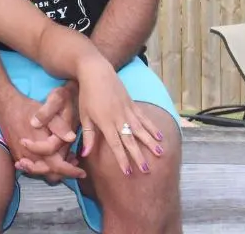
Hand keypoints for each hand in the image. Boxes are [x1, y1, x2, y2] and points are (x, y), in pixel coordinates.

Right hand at [0, 88, 84, 180]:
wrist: (4, 107)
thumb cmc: (26, 109)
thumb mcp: (45, 113)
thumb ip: (59, 126)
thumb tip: (72, 138)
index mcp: (40, 148)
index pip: (58, 167)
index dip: (72, 171)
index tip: (82, 172)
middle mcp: (31, 157)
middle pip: (51, 174)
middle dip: (64, 173)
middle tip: (75, 165)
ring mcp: (22, 157)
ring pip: (41, 172)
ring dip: (53, 169)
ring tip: (63, 160)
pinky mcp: (17, 155)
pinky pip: (31, 168)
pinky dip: (42, 166)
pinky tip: (48, 157)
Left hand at [76, 58, 164, 175]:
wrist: (96, 72)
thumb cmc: (87, 94)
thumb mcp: (84, 115)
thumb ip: (88, 136)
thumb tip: (84, 154)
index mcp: (105, 123)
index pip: (115, 145)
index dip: (121, 159)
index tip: (127, 173)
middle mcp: (118, 118)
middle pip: (130, 140)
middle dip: (138, 156)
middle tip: (147, 170)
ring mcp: (127, 110)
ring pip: (141, 130)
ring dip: (150, 142)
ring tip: (160, 154)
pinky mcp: (132, 104)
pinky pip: (144, 118)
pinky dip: (152, 127)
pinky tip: (160, 136)